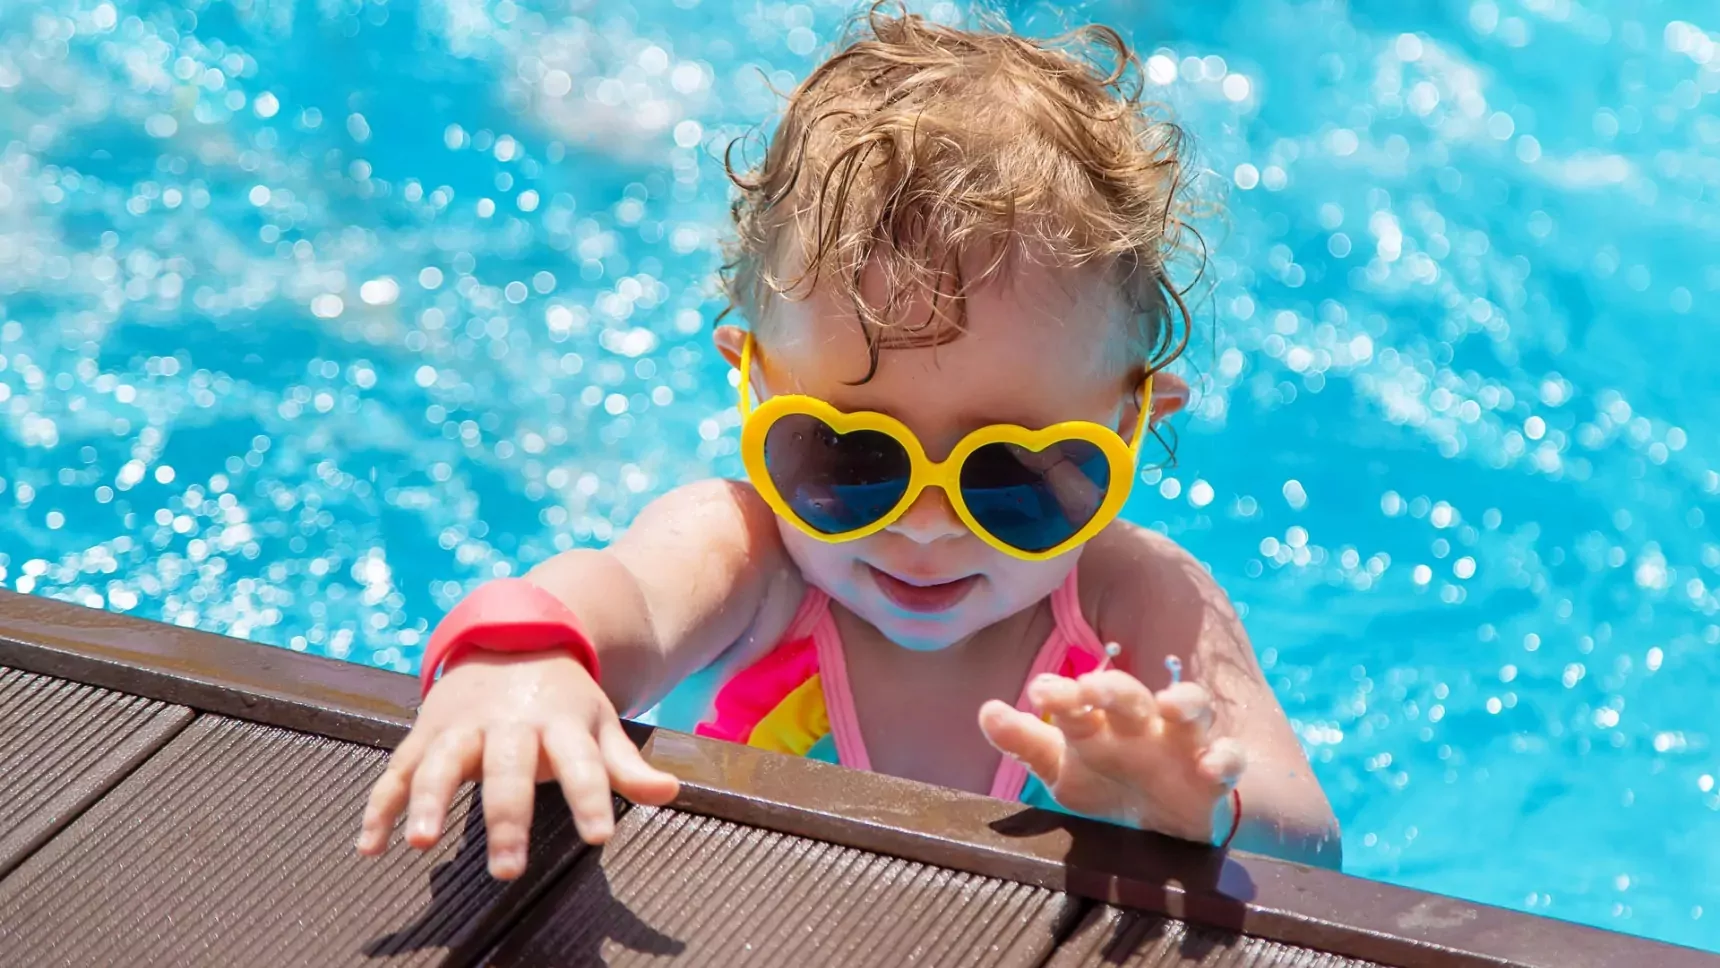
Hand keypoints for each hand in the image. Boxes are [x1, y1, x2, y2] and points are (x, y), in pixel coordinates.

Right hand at [355, 651, 679, 878]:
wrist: (514, 637)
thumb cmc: (562, 701)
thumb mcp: (599, 724)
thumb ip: (626, 766)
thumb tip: (670, 792)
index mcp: (559, 723)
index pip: (583, 764)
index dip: (591, 799)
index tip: (600, 838)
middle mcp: (509, 724)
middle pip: (508, 771)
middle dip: (506, 818)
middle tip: (507, 870)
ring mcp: (462, 726)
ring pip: (441, 762)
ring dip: (427, 800)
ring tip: (419, 842)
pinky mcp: (425, 733)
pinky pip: (396, 770)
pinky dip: (379, 806)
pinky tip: (369, 846)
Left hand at [978, 656, 1243, 843]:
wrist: (1164, 829)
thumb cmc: (1109, 784)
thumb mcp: (1062, 772)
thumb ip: (1024, 743)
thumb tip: (985, 710)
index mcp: (1100, 722)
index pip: (1078, 701)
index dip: (1061, 694)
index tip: (1040, 692)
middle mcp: (1141, 725)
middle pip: (1130, 696)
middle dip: (1113, 689)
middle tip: (1091, 687)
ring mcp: (1182, 744)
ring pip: (1190, 710)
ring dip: (1184, 701)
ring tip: (1169, 703)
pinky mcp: (1216, 775)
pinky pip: (1230, 759)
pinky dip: (1226, 759)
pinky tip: (1213, 765)